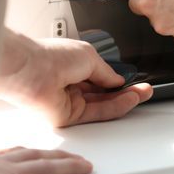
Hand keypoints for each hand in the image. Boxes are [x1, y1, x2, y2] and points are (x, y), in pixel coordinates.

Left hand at [0, 33, 152, 127]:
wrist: (29, 70)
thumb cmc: (49, 57)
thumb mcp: (89, 57)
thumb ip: (106, 72)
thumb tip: (117, 80)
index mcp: (72, 67)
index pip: (101, 78)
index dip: (119, 80)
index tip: (135, 80)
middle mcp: (70, 85)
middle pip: (104, 93)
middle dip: (126, 92)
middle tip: (144, 90)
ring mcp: (69, 102)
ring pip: (102, 105)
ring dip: (124, 100)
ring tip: (142, 94)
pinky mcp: (68, 117)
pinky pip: (96, 114)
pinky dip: (114, 108)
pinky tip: (128, 100)